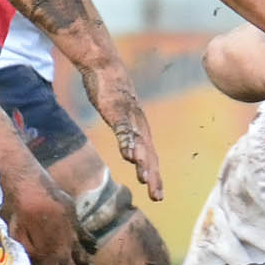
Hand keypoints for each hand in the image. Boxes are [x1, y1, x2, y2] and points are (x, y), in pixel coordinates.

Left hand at [0, 167, 98, 264]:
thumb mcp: (18, 244)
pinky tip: (94, 248)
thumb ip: (26, 260)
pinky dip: (90, 244)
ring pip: (83, 258)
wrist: (37, 193)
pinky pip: (86, 238)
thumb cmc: (22, 219)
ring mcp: (72, 239)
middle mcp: (63, 254)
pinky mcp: (76, 224)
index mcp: (48, 262)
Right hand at [80, 61, 163, 199]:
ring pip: (139, 143)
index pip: (151, 157)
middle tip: (157, 197)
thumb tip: (130, 152)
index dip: (155, 176)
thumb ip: (126, 134)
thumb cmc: (113, 93)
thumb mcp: (121, 118)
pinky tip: (129, 157)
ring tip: (146, 180)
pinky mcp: (116, 109)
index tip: (158, 196)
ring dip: (143, 162)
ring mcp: (129, 118)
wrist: (105, 67)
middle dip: (153, 177)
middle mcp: (139, 126)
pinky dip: (127, 142)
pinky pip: (123, 128)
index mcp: (140, 130)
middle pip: (149, 155)